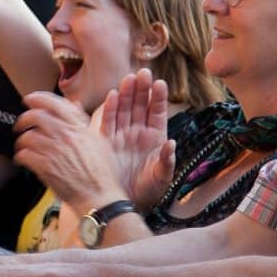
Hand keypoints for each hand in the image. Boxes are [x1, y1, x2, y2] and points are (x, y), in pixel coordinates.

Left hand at [14, 93, 126, 212]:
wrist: (99, 196)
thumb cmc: (101, 172)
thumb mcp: (98, 140)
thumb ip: (83, 121)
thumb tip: (74, 104)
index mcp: (78, 127)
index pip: (53, 103)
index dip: (37, 98)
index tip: (29, 99)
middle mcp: (65, 135)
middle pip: (35, 117)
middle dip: (23, 119)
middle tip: (20, 125)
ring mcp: (54, 151)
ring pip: (27, 136)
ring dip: (21, 141)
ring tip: (22, 146)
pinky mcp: (45, 167)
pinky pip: (24, 154)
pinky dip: (20, 156)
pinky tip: (22, 159)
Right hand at [100, 69, 174, 211]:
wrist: (123, 203)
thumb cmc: (146, 192)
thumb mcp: (161, 178)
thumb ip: (166, 161)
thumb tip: (171, 145)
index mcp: (154, 138)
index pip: (157, 113)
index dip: (158, 98)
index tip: (159, 83)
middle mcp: (138, 133)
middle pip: (140, 106)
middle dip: (142, 89)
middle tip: (142, 73)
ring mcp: (121, 135)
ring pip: (124, 110)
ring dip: (126, 94)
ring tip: (128, 78)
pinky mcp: (106, 142)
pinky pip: (107, 122)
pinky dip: (110, 109)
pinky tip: (112, 96)